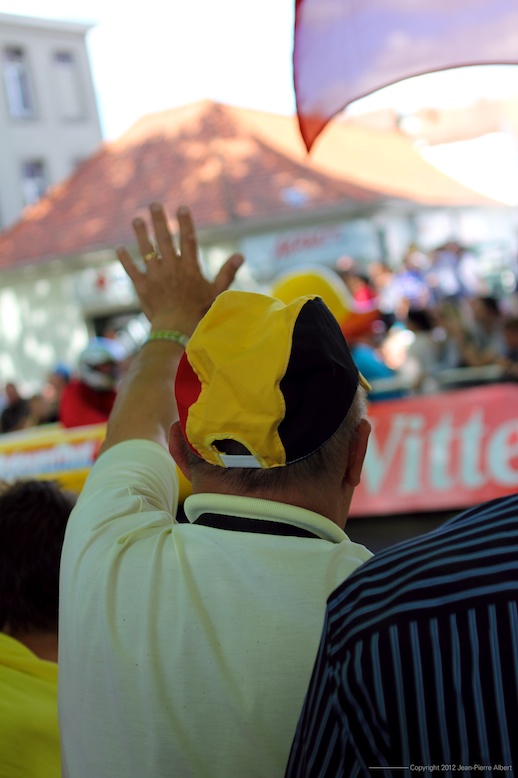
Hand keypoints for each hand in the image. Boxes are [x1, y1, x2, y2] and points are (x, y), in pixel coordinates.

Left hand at [116, 202, 242, 335]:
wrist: (176, 329)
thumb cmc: (199, 313)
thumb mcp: (217, 293)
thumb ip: (227, 273)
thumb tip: (240, 256)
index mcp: (189, 267)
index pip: (187, 239)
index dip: (185, 222)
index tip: (181, 207)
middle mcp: (171, 267)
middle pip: (164, 239)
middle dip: (159, 220)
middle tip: (154, 204)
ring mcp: (154, 276)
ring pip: (146, 250)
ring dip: (141, 234)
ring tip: (137, 220)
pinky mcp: (142, 287)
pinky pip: (131, 270)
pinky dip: (125, 260)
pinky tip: (120, 249)